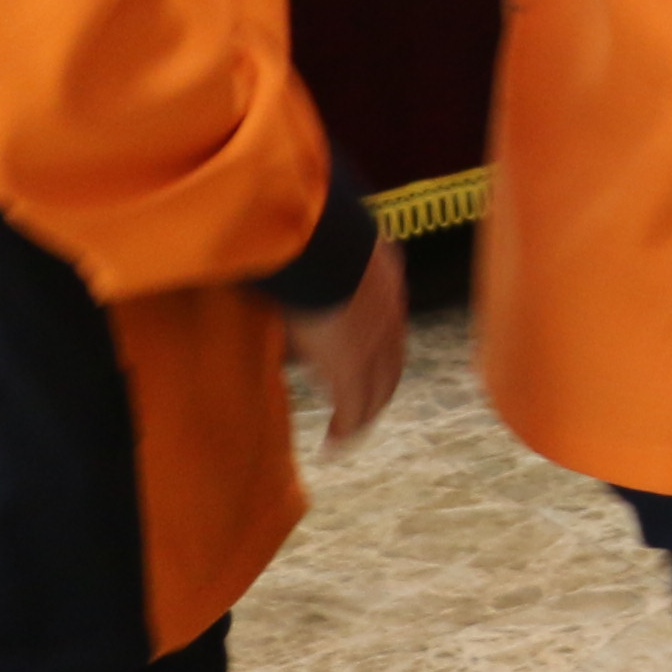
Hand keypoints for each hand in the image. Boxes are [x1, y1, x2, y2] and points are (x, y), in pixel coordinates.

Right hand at [282, 233, 407, 449]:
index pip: (389, 325)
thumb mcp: (318, 238)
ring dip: (362, 413)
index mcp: (385, 281)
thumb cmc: (304, 225)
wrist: (315, 235)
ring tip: (345, 433)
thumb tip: (279, 242)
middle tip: (361, 408)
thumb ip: (310, 248)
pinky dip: (345, 430)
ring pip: (376, 391)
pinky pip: (352, 409)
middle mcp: (388, 315)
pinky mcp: (351, 366)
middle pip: (391, 364)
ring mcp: (373, 343)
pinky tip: (334, 445)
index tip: (365, 363)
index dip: (379, 349)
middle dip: (378, 388)